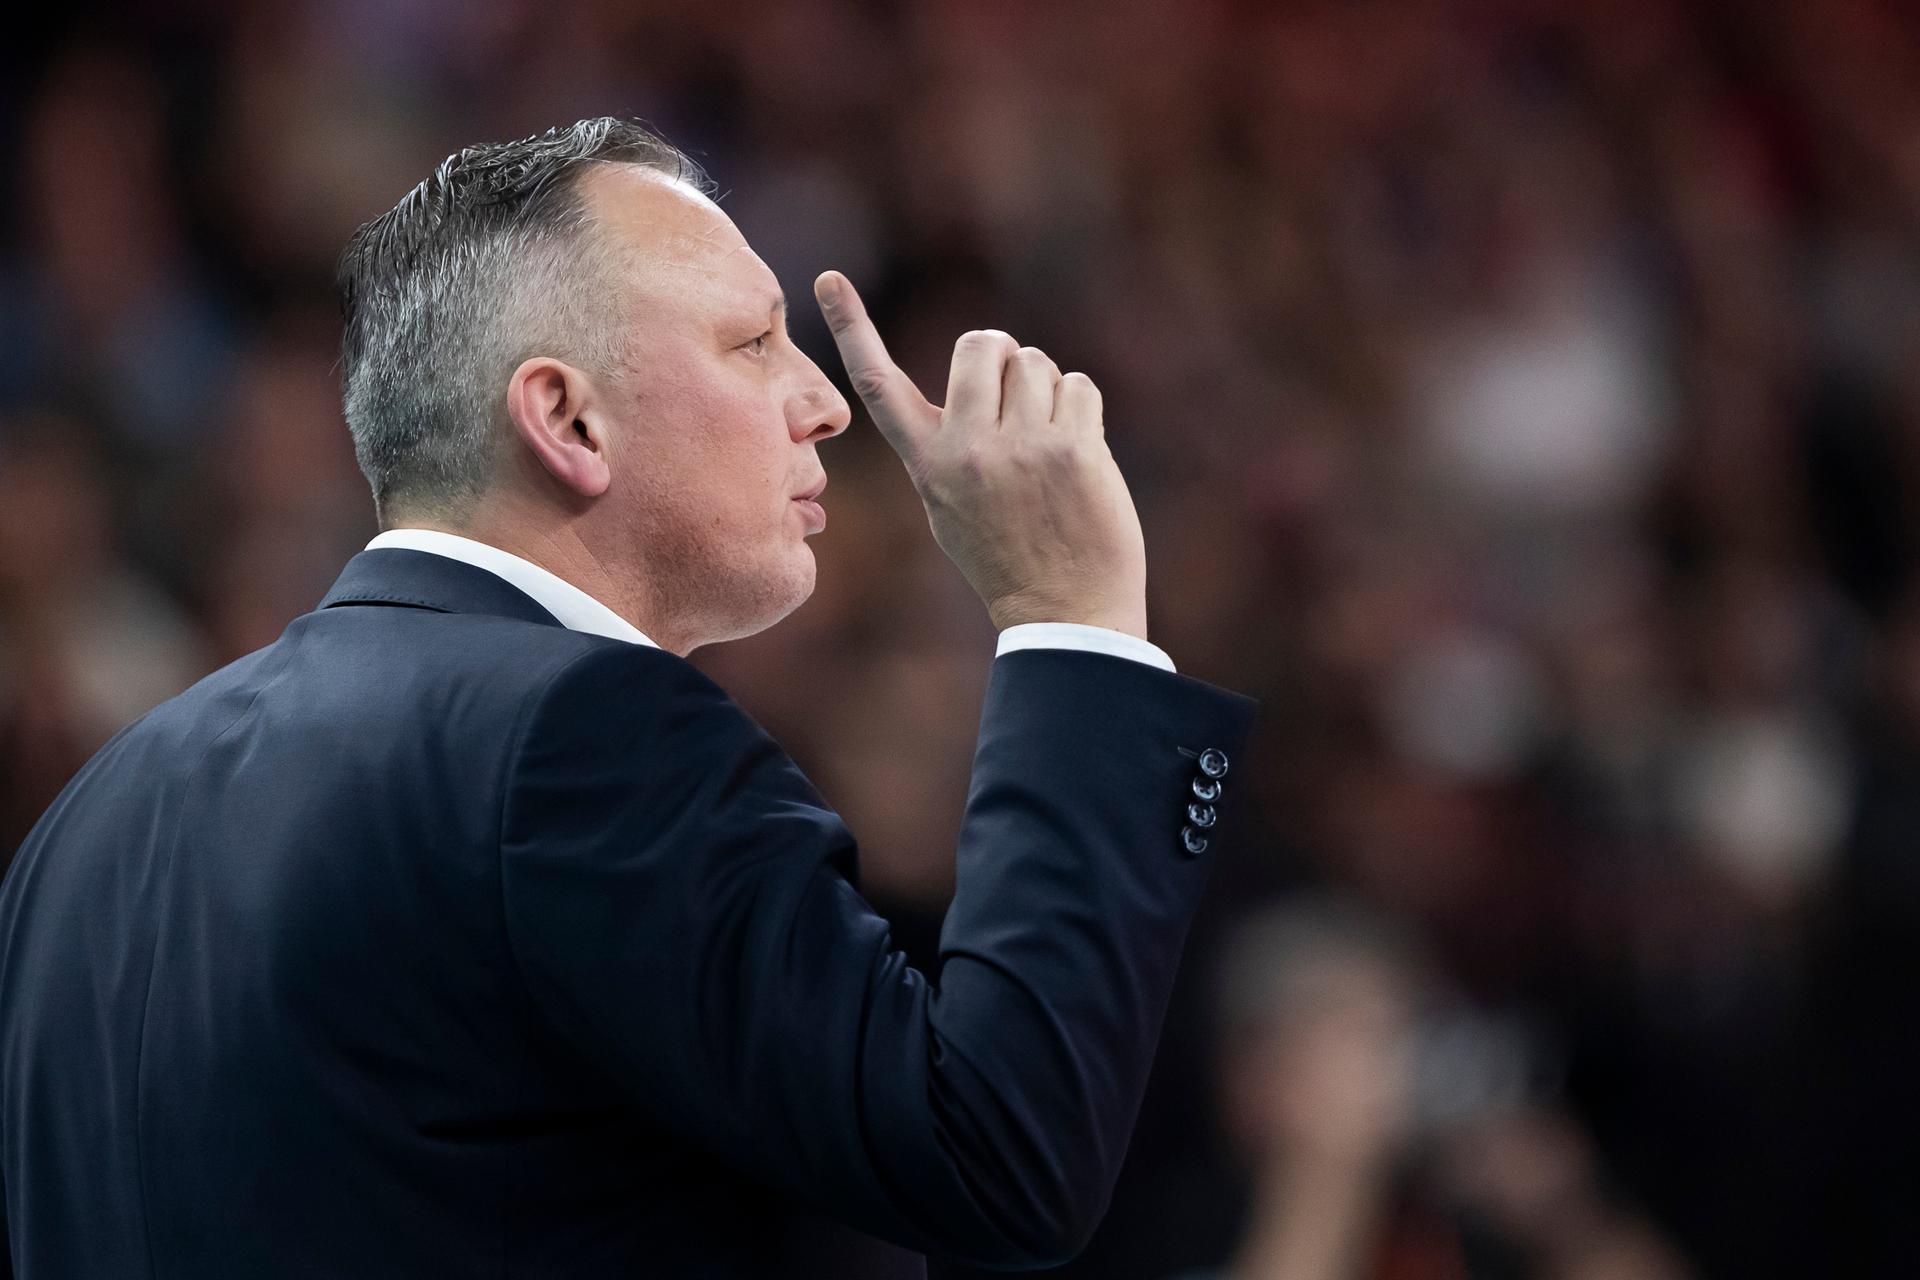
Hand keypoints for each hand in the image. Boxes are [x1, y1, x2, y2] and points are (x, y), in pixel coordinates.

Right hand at [814, 271, 1148, 639]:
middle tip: (1016, 401)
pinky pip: (1079, 385)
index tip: (829, 279)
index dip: (852, 327)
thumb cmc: (1007, 557)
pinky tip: (1078, 454)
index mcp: (927, 464)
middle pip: (980, 343)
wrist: (1065, 611)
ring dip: (1047, 389)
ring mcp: (1020, 448)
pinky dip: (1082, 409)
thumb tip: (986, 382)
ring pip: (1034, 362)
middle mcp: (966, 450)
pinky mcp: (1072, 449)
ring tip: (1047, 443)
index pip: (878, 385)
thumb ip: (951, 444)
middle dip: (1002, 357)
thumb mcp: (950, 505)